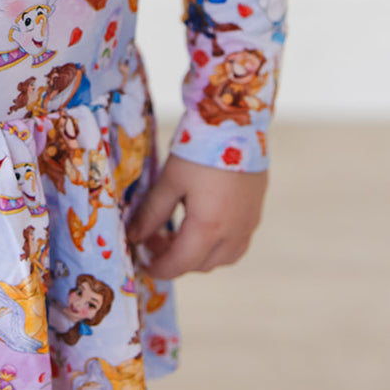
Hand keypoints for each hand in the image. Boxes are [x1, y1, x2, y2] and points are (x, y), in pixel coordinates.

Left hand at [126, 153, 266, 278]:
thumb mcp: (169, 180)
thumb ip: (151, 213)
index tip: (142, 261)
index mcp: (208, 227)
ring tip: (177, 233)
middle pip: (201, 265)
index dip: (158, 268)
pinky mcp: (255, 213)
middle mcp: (233, 233)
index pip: (179, 264)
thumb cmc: (198, 149)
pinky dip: (216, 245)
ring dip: (198, 255)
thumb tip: (134, 236)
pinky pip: (236, 244)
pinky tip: (202, 224)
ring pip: (222, 258)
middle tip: (153, 238)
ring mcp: (249, 224)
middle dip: (175, 259)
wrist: (237, 122)